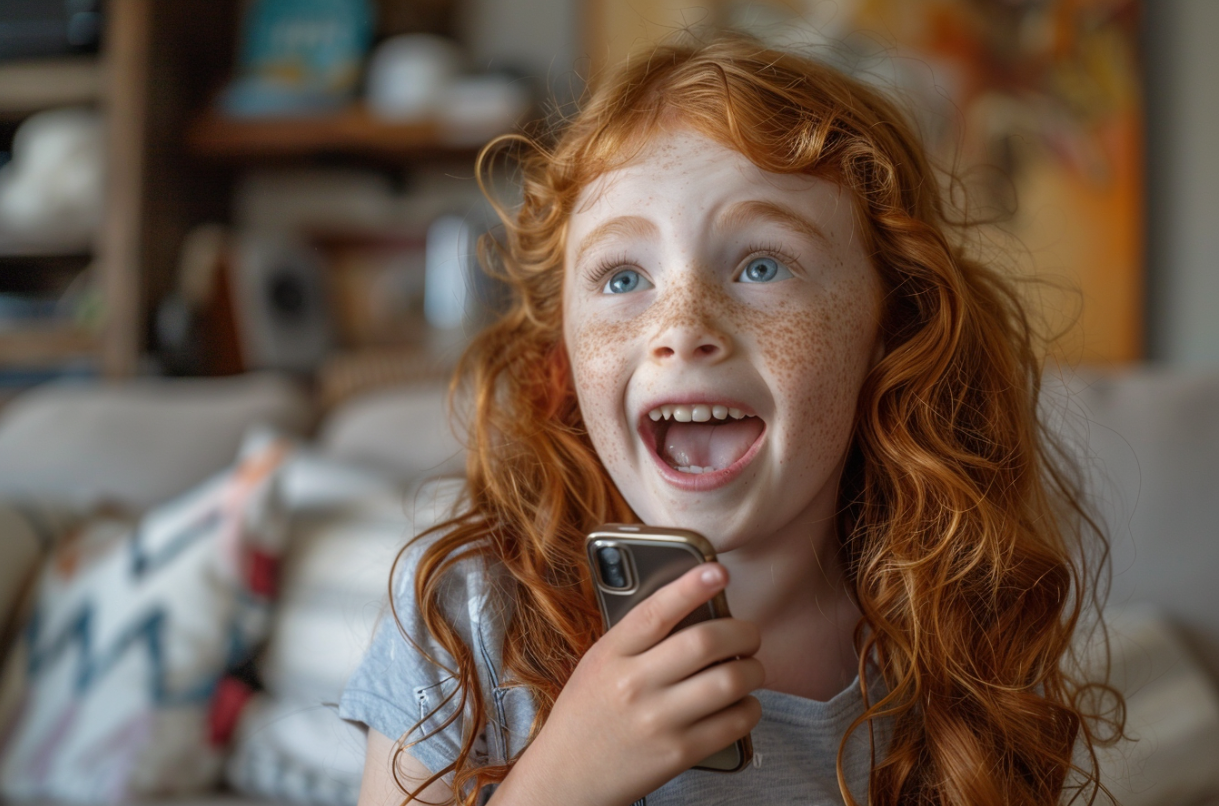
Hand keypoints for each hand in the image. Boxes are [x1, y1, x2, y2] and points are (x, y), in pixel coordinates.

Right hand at [491, 563, 763, 805]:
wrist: (566, 778)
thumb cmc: (586, 713)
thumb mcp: (598, 664)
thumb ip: (637, 639)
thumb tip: (694, 606)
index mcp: (611, 654)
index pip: (656, 611)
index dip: (691, 586)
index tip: (718, 570)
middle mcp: (634, 685)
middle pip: (705, 642)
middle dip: (742, 632)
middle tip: (748, 634)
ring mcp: (657, 721)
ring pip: (729, 681)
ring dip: (753, 670)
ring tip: (750, 669)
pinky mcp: (678, 753)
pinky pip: (734, 722)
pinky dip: (750, 708)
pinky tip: (744, 704)